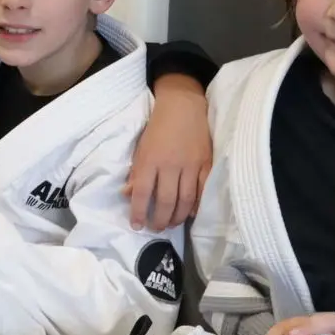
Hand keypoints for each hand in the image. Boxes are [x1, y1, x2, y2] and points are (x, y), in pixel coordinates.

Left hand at [127, 75, 211, 229]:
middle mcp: (171, 165)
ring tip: (171, 223)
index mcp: (150, 160)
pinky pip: (203, 189)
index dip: (139, 212)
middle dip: (160, 219)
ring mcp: (191, 165)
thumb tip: (127, 194)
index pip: (143, 193)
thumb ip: (136, 172)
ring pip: (186, 199)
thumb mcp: (140, 147)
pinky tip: (191, 213)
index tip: (136, 225)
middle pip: (166, 201)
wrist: (183, 106)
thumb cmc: (157, 127)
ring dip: (177, 216)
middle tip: (156, 229)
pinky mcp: (207, 163)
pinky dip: (197, 204)